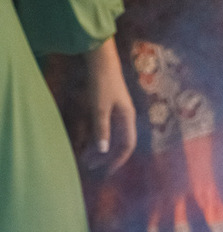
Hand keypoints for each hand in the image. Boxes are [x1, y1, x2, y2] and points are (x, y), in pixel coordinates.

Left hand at [82, 36, 136, 171]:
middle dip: (106, 156)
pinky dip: (97, 136)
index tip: (106, 171)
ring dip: (100, 147)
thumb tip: (103, 151)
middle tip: (90, 166)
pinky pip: (105, 127)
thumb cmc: (102, 83)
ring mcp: (117, 111)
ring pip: (111, 135)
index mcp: (127, 118)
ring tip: (86, 156)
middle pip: (119, 142)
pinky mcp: (108, 106)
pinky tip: (87, 140)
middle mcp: (125, 117)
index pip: (127, 145)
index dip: (118, 160)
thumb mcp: (100, 107)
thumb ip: (101, 129)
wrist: (101, 60)